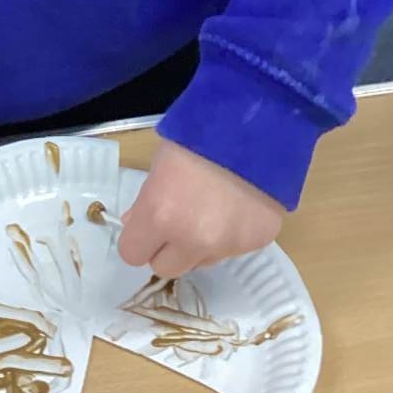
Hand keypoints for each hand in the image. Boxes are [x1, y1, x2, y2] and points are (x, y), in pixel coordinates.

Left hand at [117, 137, 285, 275]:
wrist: (259, 124)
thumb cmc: (201, 135)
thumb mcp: (161, 164)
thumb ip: (146, 201)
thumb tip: (137, 222)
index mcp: (160, 215)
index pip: (133, 254)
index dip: (139, 240)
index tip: (148, 227)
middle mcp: (193, 240)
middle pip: (166, 268)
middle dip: (168, 248)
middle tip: (179, 221)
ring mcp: (228, 245)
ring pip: (202, 261)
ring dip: (200, 245)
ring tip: (213, 208)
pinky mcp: (258, 243)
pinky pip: (233, 250)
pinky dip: (231, 235)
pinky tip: (238, 205)